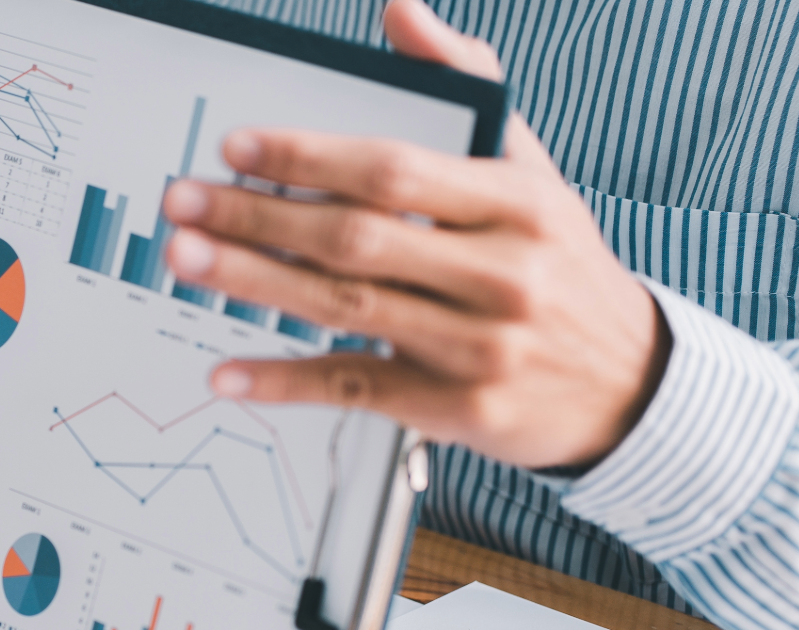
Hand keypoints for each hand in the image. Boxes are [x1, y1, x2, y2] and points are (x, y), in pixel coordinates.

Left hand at [162, 0, 668, 469]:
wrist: (629, 383)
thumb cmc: (556, 262)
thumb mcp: (530, 169)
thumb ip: (462, 85)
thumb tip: (400, 12)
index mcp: (519, 204)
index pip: (395, 171)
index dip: (310, 157)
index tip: (237, 146)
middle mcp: (503, 274)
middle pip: (356, 240)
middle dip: (258, 217)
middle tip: (183, 200)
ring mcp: (480, 348)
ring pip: (346, 308)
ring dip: (254, 283)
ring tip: (185, 259)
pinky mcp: (455, 409)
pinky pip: (353, 387)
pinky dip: (284, 380)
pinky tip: (226, 369)